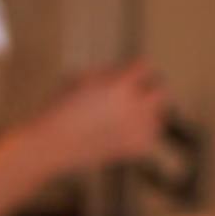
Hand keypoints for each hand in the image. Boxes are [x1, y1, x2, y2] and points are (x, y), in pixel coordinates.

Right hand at [41, 61, 172, 173]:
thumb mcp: (80, 79)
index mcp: (120, 84)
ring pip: (159, 117)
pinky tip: (129, 135)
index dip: (136, 70)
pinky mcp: (133, 149)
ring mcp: (136, 129)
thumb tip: (124, 74)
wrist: (52, 144)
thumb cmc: (60, 109)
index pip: (145, 66)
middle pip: (162, 92)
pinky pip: (151, 138)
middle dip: (150, 92)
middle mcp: (133, 106)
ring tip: (130, 118)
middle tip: (139, 97)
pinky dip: (143, 137)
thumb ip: (107, 74)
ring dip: (148, 116)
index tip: (131, 75)